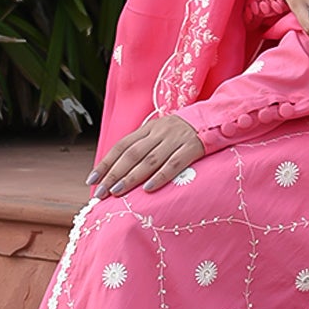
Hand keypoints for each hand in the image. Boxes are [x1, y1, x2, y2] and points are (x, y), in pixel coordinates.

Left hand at [90, 114, 204, 195]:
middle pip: (131, 154)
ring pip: (149, 160)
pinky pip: (175, 164)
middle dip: (113, 174)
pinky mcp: (193, 148)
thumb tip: (120, 168)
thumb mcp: (161, 132)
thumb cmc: (184, 131)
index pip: (121, 146)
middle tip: (100, 192)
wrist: (216, 116)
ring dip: (131, 177)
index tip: (92, 180)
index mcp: (149, 128)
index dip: (106, 162)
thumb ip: (144, 145)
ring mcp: (176, 140)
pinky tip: (148, 189)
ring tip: (117, 192)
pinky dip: (160, 176)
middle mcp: (159, 133)